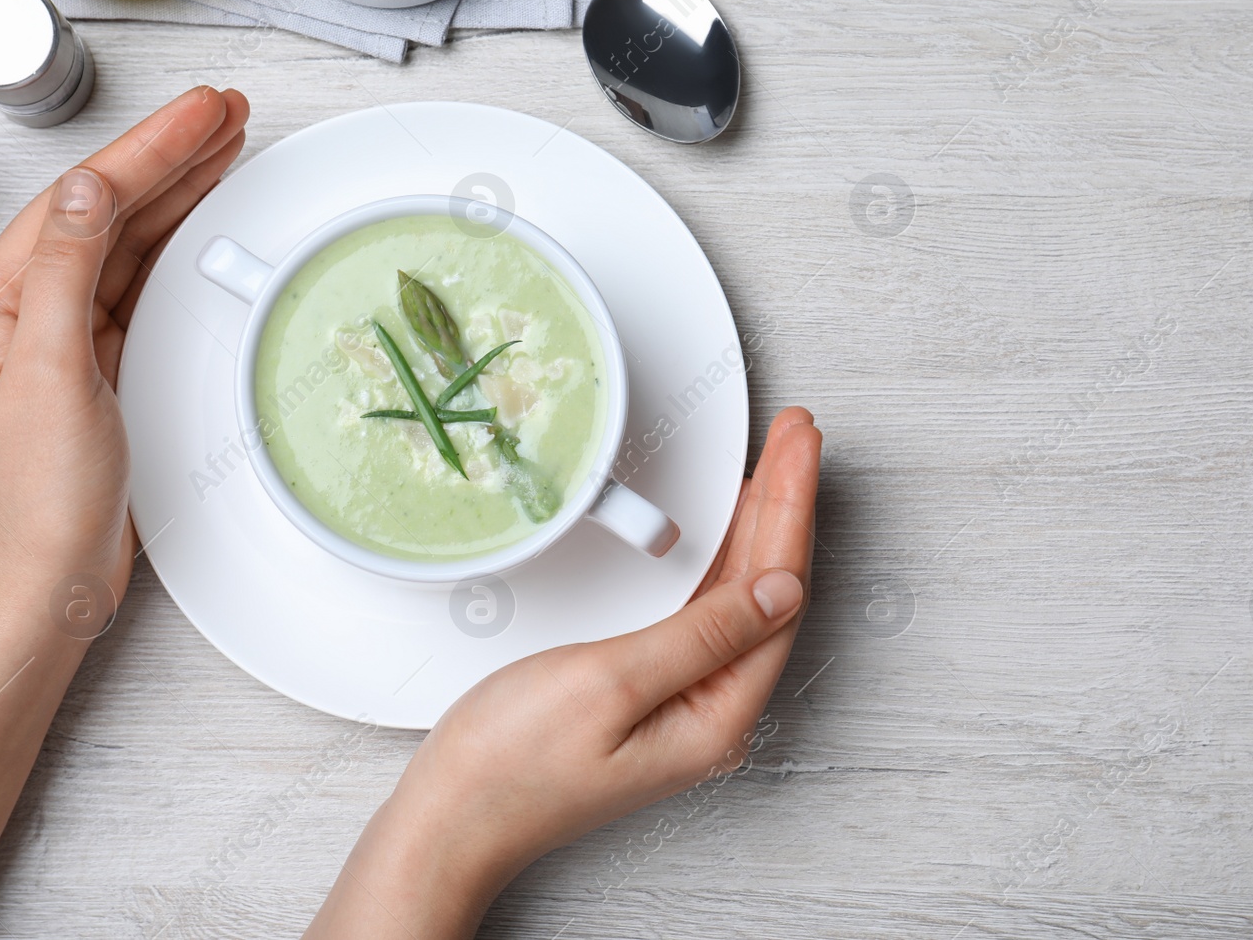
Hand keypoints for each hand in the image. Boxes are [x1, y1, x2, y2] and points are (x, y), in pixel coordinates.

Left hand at [0, 88, 249, 939]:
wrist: (42, 586)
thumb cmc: (34, 502)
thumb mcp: (50, 374)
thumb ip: (64, 273)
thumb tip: (89, 189)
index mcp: (1, 300)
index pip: (84, 198)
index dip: (149, 147)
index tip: (203, 111)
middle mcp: (30, 309)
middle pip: (110, 208)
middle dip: (171, 154)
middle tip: (228, 112)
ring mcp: (68, 337)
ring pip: (132, 240)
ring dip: (180, 191)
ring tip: (226, 147)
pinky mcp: (104, 367)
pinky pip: (145, 284)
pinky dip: (180, 246)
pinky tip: (203, 223)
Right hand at [307, 407, 821, 938]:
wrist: (451, 818)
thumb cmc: (512, 764)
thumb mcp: (612, 683)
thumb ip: (702, 635)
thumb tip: (779, 591)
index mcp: (716, 715)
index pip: (779, 591)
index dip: (792, 508)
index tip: (800, 447)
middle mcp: (712, 713)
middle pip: (771, 589)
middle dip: (786, 503)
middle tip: (799, 434)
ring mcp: (684, 704)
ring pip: (743, 596)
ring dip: (761, 524)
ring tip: (778, 464)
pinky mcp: (651, 693)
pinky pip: (709, 610)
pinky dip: (725, 557)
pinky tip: (730, 529)